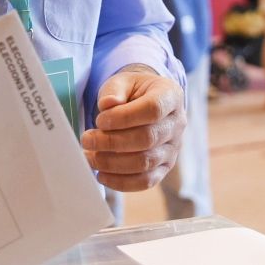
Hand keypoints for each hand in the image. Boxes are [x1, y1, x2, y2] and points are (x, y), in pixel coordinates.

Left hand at [82, 65, 184, 191]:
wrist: (145, 103)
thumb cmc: (133, 92)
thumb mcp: (123, 82)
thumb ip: (114, 91)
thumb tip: (107, 105)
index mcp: (170, 96)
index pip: (152, 110)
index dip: (124, 118)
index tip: (100, 120)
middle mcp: (177, 124)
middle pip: (148, 139)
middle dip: (112, 142)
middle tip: (87, 140)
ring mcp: (173, 148)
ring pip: (145, 163)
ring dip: (113, 163)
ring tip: (90, 157)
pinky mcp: (164, 167)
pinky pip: (146, 181)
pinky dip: (121, 182)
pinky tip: (101, 175)